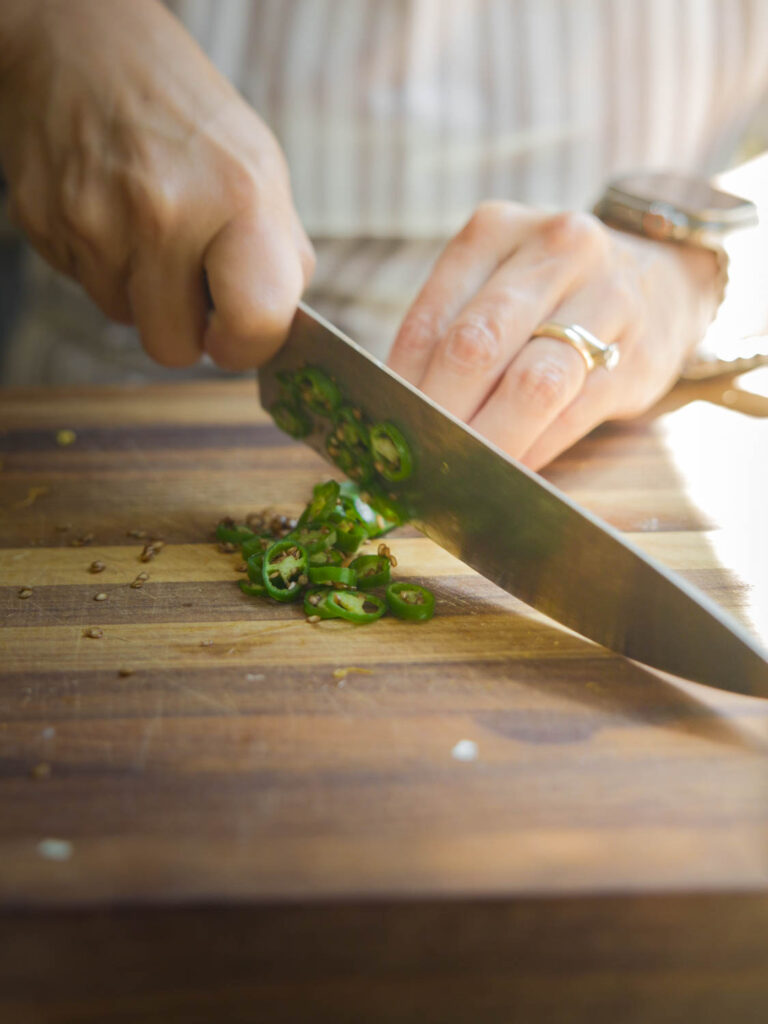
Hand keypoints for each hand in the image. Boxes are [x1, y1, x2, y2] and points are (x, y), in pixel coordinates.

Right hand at [0, 0, 312, 369]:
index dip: (247, 346)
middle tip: (188, 278)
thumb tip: (282, 328)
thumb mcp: (259, 167)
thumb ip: (278, 253)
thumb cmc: (184, 113)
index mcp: (237, 196)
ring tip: (144, 223)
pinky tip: (107, 210)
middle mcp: (164, 212)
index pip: (254, 323)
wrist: (75, 41)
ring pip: (125, 320)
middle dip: (184, 326)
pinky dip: (101, 262)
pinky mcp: (43, 224)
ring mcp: (94, 221)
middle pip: (174, 349)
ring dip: (140, 289)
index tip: (237, 334)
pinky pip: (84, 286)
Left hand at [388, 203, 719, 468]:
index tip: (386, 428)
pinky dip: (534, 448)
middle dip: (441, 414)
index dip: (402, 385)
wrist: (665, 276)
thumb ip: (452, 333)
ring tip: (460, 471)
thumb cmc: (554, 293)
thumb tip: (397, 416)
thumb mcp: (499, 282)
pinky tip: (510, 468)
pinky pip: (573, 413)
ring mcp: (607, 296)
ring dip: (488, 440)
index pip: (433, 319)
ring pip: (532, 383)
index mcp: (497, 230)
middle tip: (419, 458)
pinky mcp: (641, 354)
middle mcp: (555, 250)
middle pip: (477, 346)